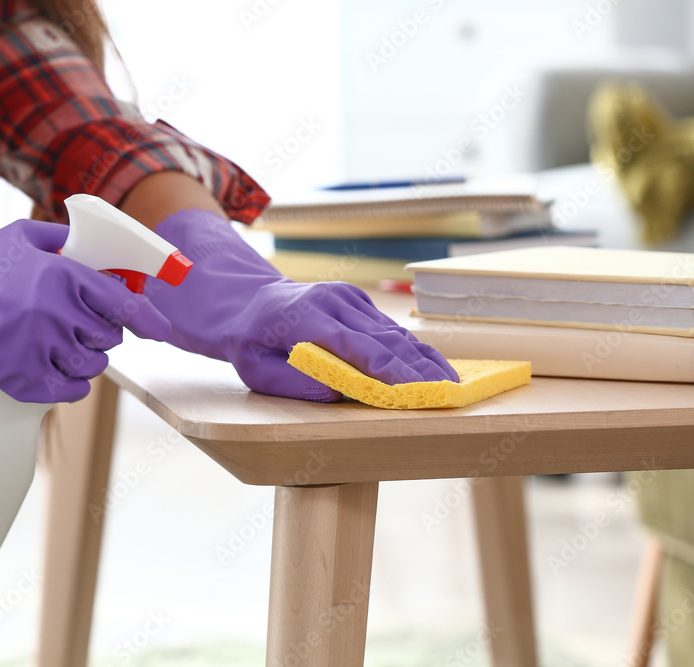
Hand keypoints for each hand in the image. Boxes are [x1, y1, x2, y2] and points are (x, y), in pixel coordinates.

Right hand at [0, 219, 169, 462]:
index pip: (123, 301)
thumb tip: (95, 243)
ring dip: (81, 355)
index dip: (148, 316)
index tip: (158, 326)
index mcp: (62, 276)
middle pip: (109, 335)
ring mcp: (42, 349)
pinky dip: (68, 382)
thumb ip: (61, 240)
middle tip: (74, 322)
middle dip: (99, 330)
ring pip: (92, 364)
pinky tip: (49, 367)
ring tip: (52, 341)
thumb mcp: (17, 239)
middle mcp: (58, 313)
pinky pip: (70, 390)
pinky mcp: (25, 379)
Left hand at [143, 209, 457, 401]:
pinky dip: (412, 350)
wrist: (244, 301)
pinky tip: (433, 370)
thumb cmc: (248, 342)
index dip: (389, 371)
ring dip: (423, 360)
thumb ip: (295, 383)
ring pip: (392, 332)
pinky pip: (388, 328)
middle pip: (384, 340)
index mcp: (305, 317)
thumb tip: (339, 394)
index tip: (416, 391)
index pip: (356, 347)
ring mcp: (347, 297)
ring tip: (451, 386)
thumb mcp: (256, 369)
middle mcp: (332, 301)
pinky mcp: (355, 300)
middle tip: (448, 395)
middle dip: (418, 370)